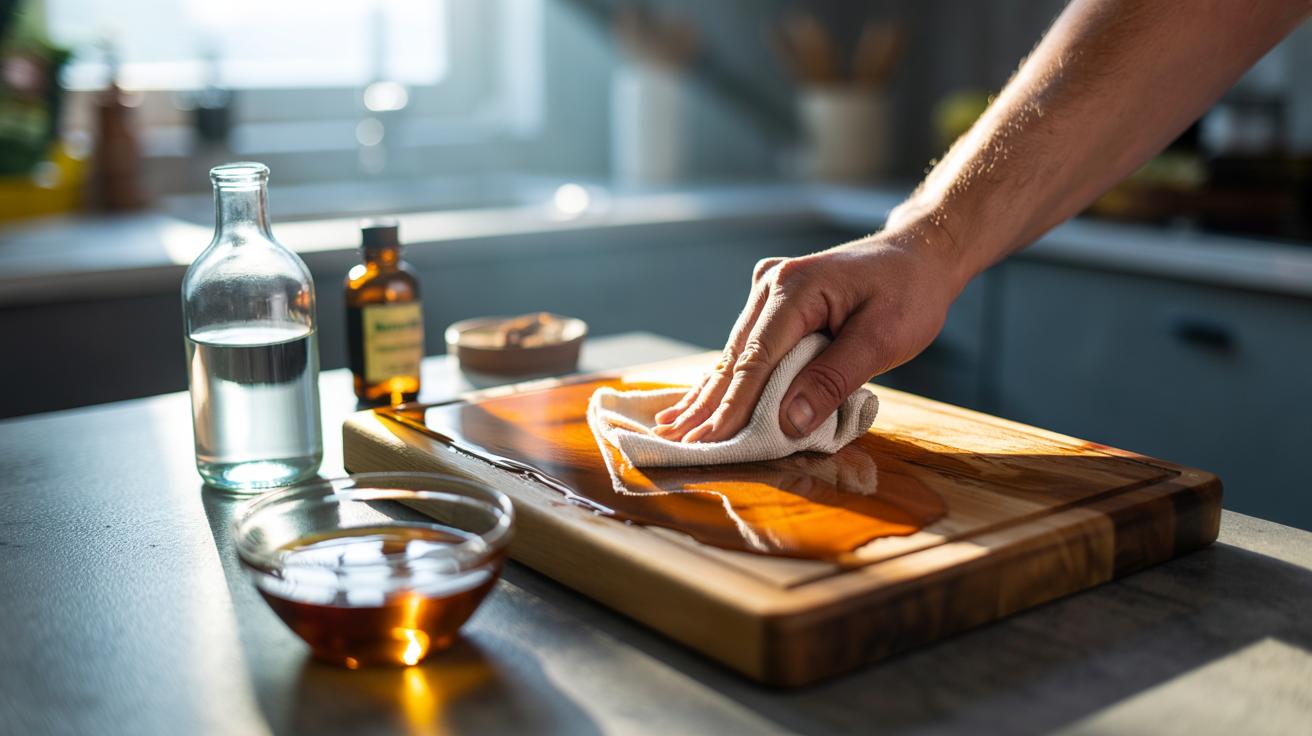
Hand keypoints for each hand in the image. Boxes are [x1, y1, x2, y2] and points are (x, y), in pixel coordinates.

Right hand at [653, 219, 965, 442]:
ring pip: (736, 353)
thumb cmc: (909, 294)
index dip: (732, 406)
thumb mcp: (882, 340)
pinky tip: (699, 399)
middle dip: (708, 404)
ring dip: (710, 394)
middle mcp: (771, 285)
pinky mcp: (774, 302)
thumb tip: (788, 421)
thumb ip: (833, 379)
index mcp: (795, 289)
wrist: (919, 255)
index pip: (756, 360)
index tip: (708, 442)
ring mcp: (769, 290)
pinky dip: (728, 377)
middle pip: (736, 357)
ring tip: (674, 427)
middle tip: (676, 443)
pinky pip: (748, 347)